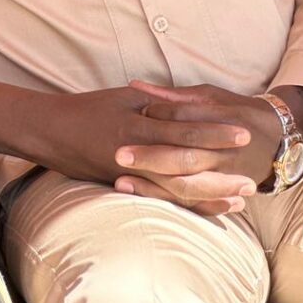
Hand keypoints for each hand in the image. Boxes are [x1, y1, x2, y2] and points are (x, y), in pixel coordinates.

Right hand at [0, 82, 256, 215]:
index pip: (182, 127)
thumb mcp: (123, 97)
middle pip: (185, 163)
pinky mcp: (126, 186)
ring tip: (241, 194)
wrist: (50, 130)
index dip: (213, 131)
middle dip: (220, 168)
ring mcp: (130, 173)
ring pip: (176, 187)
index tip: (242, 131)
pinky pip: (163, 199)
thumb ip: (155, 102)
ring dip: (211, 191)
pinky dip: (190, 203)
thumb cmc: (88, 108)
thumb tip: (187, 104)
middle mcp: (134, 151)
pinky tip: (213, 206)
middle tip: (251, 173)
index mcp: (135, 122)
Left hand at [112, 82, 283, 210]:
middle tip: (118, 154)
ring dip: (153, 186)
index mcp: (221, 118)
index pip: (186, 118)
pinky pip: (194, 202)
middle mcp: (222, 150)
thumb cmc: (236, 110)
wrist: (278, 138)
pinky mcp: (222, 192)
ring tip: (120, 182)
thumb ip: (173, 94)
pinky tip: (143, 198)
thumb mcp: (210, 95)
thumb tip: (135, 84)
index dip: (159, 115)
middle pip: (184, 157)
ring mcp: (223, 175)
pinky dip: (170, 202)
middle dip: (150, 157)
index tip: (135, 113)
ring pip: (186, 186)